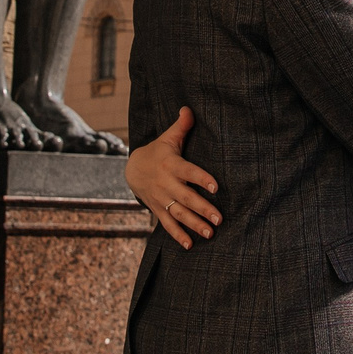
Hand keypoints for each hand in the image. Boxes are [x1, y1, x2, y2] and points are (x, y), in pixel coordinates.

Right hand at [125, 108, 220, 247]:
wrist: (133, 169)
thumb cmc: (158, 151)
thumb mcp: (167, 138)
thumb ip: (181, 126)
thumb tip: (189, 108)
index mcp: (171, 164)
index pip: (188, 171)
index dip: (201, 178)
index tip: (216, 187)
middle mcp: (166, 183)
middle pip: (186, 197)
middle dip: (203, 208)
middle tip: (219, 218)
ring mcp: (162, 199)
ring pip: (179, 214)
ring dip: (194, 224)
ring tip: (210, 233)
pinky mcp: (159, 209)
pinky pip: (168, 225)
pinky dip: (178, 236)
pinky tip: (190, 245)